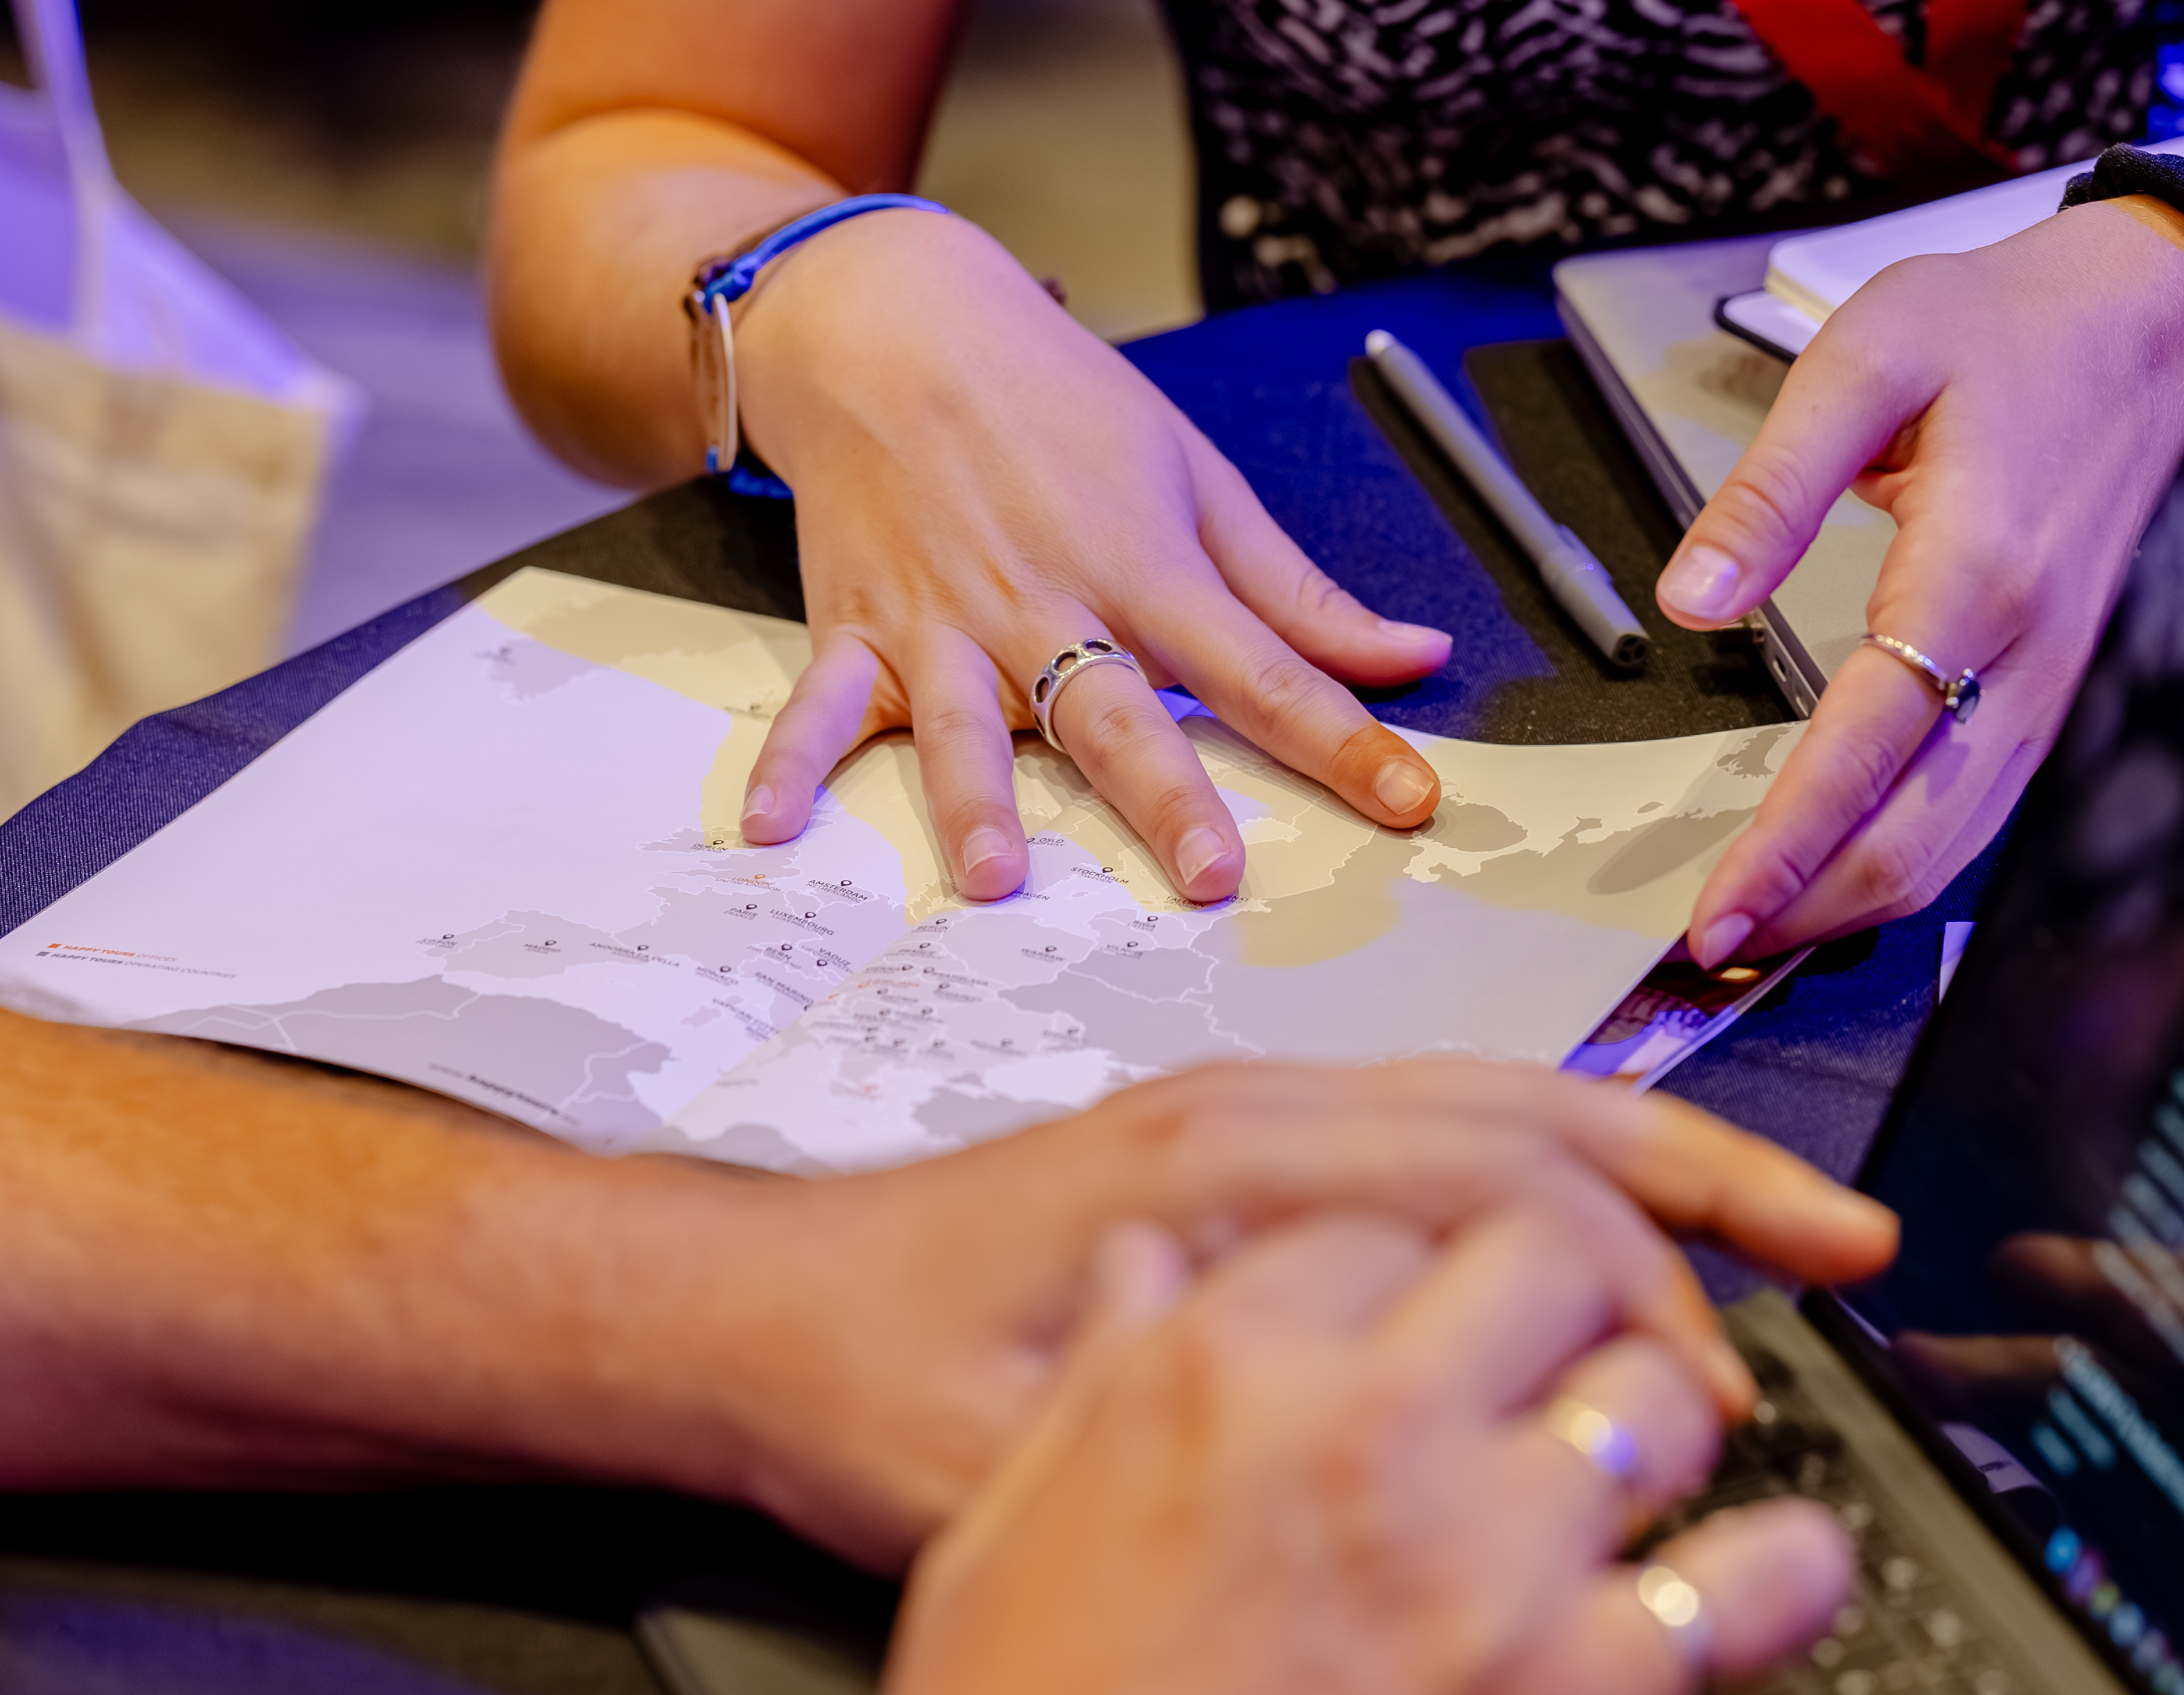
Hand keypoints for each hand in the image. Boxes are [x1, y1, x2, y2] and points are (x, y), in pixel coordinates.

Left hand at [649, 1059, 1896, 1567]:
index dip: (1643, 1284)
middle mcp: (1258, 1118)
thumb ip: (1204, 1469)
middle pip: (1544, 1112)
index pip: (1502, 1187)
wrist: (740, 1324)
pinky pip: (1447, 1132)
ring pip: (1507, 1106)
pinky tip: (1620, 1254)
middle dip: (1716, 1176)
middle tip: (1852, 1247)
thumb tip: (1397, 1508)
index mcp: (1227, 1178)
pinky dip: (1564, 1174)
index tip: (1725, 1386)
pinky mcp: (1239, 1157)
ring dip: (1657, 1165)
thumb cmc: (865, 1401)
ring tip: (1789, 1232)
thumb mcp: (1022, 1471)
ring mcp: (1253, 1120)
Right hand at [729, 207, 1452, 906]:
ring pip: (965, 726)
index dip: (1348, 742)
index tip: (1414, 802)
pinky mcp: (860, 631)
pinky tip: (769, 830)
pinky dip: (788, 765)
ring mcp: (944, 625)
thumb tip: (1414, 658)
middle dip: (1164, 795)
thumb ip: (1300, 596)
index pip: (1268, 672)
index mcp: (1146, 568)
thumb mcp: (1200, 478)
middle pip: (1116, 713)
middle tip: (1206, 874)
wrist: (894, 325)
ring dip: (976, 802)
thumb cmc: (1056, 405)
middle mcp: (1046, 607)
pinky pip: (818, 708)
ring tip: (993, 880)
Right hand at [867, 1204, 1857, 1694]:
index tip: (1442, 1330)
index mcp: (1225, 1367)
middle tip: (1572, 1368)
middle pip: (1558, 1260)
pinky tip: (1769, 1581)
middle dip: (1575, 1304)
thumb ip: (1109, 1371)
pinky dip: (1784, 1576)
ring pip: (1666, 1398)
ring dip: (1666, 1429)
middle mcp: (1372, 1431)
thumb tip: (1162, 1264)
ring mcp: (1491, 1560)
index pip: (1395, 1223)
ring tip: (1640, 1486)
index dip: (1429, 1277)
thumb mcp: (1003, 1525)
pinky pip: (1755, 1581)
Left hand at [1656, 198, 2183, 965]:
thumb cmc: (2019, 325)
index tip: (1713, 910)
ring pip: (1961, 845)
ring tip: (1767, 927)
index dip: (1784, 848)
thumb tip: (1691, 602)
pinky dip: (1914, 859)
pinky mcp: (2068, 690)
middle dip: (1813, 910)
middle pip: (1918, 838)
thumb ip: (1771, 487)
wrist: (2166, 315)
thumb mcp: (1869, 352)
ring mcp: (2062, 686)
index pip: (1863, 754)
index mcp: (1977, 574)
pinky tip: (1851, 868)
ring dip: (1860, 901)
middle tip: (1714, 946)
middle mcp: (2032, 657)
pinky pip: (1989, 807)